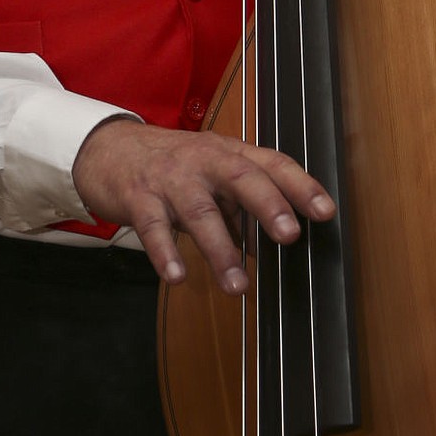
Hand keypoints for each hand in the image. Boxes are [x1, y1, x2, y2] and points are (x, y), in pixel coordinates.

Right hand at [72, 117, 335, 293]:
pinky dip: (165, 253)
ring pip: (199, 210)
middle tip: (289, 236)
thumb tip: (276, 240)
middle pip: (240, 177)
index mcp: (228, 154)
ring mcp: (170, 178)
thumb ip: (243, 206)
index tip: (325, 211)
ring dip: (220, 249)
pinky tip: (177, 276)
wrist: (110, 149)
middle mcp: (203, 161)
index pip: (272, 164)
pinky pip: (153, 227)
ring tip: (238, 286)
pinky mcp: (139, 197)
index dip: (300, 185)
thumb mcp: (213, 176)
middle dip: (267, 205)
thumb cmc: (172, 166)